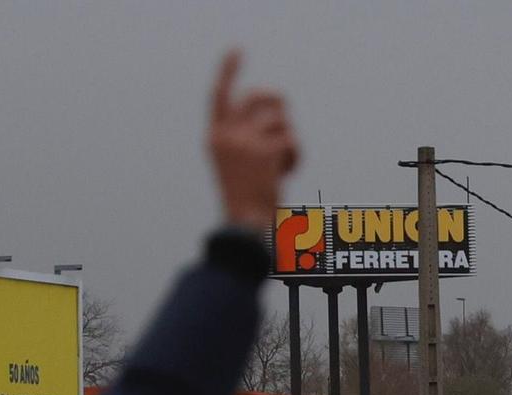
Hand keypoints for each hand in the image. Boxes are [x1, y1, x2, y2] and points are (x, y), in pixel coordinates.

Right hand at [207, 51, 297, 230]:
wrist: (244, 226)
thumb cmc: (244, 201)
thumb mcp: (236, 163)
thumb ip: (245, 136)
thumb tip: (274, 110)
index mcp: (214, 137)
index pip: (219, 95)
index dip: (228, 70)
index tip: (237, 51)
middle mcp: (227, 135)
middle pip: (258, 96)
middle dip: (277, 101)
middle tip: (283, 117)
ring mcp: (245, 141)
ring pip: (280, 119)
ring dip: (288, 138)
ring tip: (281, 162)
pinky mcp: (265, 151)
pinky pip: (292, 139)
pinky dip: (296, 155)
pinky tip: (288, 171)